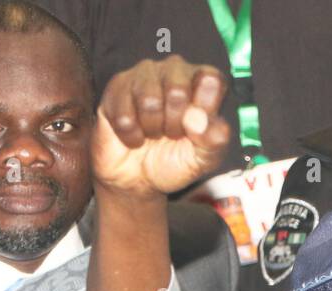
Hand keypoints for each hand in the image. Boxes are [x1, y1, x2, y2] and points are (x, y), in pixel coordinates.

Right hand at [93, 56, 230, 198]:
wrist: (138, 179)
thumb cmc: (174, 161)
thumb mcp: (204, 158)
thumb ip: (214, 138)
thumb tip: (199, 119)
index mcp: (201, 81)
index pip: (210, 79)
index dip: (203, 108)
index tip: (195, 128)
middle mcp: (173, 70)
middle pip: (177, 90)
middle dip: (174, 124)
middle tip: (171, 134)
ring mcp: (143, 75)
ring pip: (149, 100)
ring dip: (152, 129)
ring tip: (152, 134)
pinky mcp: (117, 86)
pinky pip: (124, 113)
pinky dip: (131, 135)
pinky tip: (134, 136)